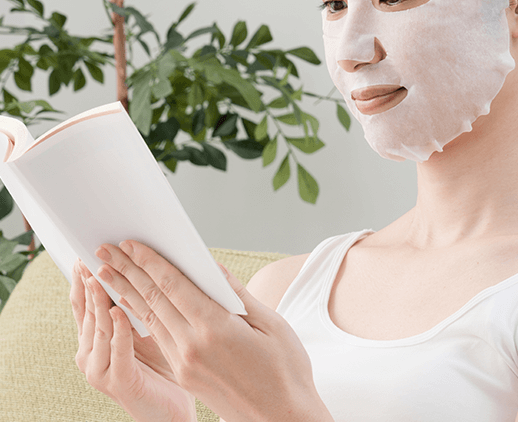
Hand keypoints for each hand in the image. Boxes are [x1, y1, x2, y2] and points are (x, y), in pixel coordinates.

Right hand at [70, 259, 195, 421]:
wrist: (171, 407)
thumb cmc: (162, 362)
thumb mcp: (147, 326)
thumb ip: (138, 302)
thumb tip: (140, 262)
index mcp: (97, 338)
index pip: (84, 303)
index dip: (82, 279)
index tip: (84, 254)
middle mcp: (92, 353)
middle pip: (88, 310)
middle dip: (90, 281)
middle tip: (90, 257)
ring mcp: (102, 369)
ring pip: (99, 327)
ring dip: (100, 300)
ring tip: (101, 276)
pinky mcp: (120, 381)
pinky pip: (118, 351)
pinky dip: (118, 330)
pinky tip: (118, 312)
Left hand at [94, 241, 333, 421]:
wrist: (281, 420)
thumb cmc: (285, 371)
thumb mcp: (272, 324)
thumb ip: (237, 294)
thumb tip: (213, 269)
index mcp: (216, 329)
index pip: (173, 286)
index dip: (149, 261)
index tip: (130, 243)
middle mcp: (192, 346)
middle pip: (153, 300)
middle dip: (126, 271)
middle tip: (103, 250)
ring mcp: (185, 363)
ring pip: (149, 318)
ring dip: (125, 291)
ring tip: (106, 271)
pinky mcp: (184, 374)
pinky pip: (156, 337)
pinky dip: (140, 315)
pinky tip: (130, 302)